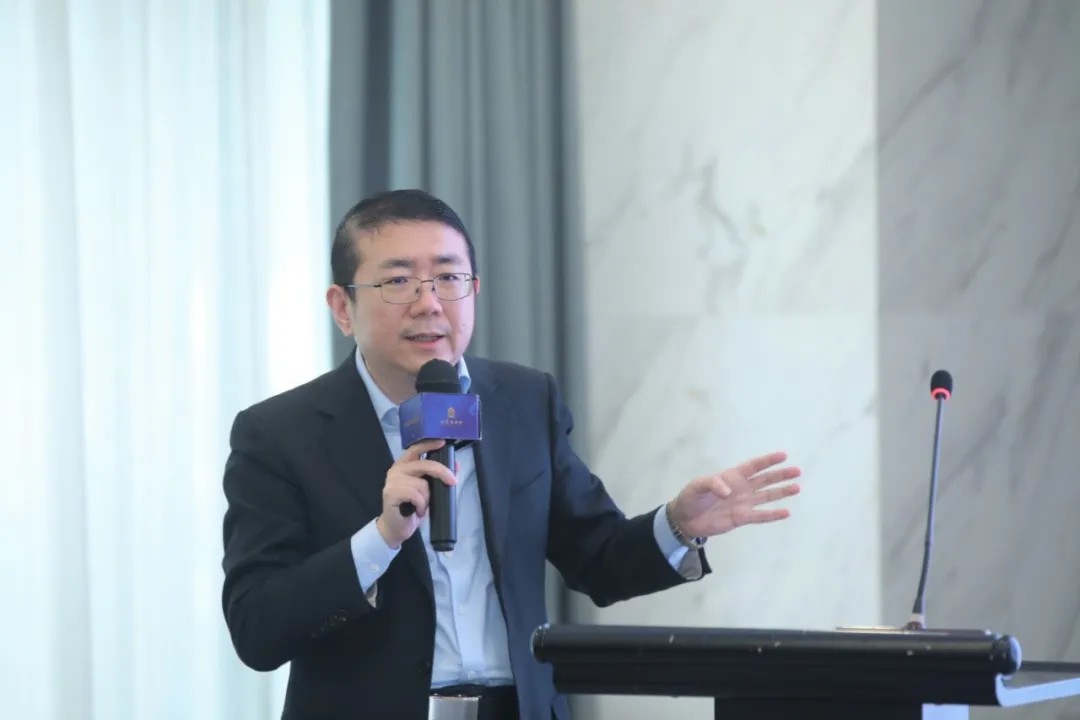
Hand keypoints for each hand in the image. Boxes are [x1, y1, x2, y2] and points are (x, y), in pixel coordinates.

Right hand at [376, 439, 456, 548]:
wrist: (397, 528)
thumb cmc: (412, 507)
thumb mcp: (429, 490)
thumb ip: (439, 476)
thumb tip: (456, 464)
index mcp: (404, 465)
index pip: (415, 448)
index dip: (429, 444)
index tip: (443, 442)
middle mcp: (396, 469)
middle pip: (423, 464)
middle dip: (441, 472)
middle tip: (453, 482)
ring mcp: (392, 481)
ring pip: (421, 483)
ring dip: (427, 498)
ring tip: (422, 506)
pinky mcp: (391, 493)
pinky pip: (415, 495)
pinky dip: (421, 505)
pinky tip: (417, 511)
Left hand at [668, 451, 800, 538]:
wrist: (686, 519)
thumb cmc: (691, 498)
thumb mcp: (698, 486)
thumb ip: (713, 484)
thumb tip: (729, 492)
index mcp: (732, 476)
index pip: (753, 466)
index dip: (767, 461)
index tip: (783, 456)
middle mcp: (741, 488)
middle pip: (765, 479)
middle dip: (781, 475)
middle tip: (797, 471)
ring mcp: (743, 503)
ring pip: (766, 496)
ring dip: (781, 492)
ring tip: (797, 488)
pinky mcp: (742, 518)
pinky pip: (761, 516)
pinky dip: (773, 515)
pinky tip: (786, 512)